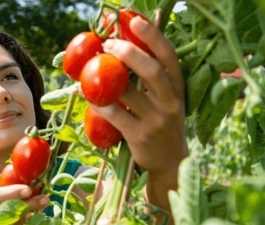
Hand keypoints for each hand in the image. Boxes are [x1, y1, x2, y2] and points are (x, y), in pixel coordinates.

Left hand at [93, 15, 187, 177]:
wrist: (169, 164)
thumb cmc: (161, 125)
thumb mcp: (165, 100)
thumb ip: (150, 79)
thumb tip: (124, 49)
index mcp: (177, 87)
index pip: (168, 55)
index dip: (152, 36)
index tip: (135, 21)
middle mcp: (171, 102)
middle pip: (151, 70)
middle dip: (128, 53)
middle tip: (107, 45)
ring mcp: (157, 120)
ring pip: (129, 93)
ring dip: (106, 80)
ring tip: (88, 70)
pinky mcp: (140, 136)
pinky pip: (115, 115)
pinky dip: (99, 104)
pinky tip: (87, 97)